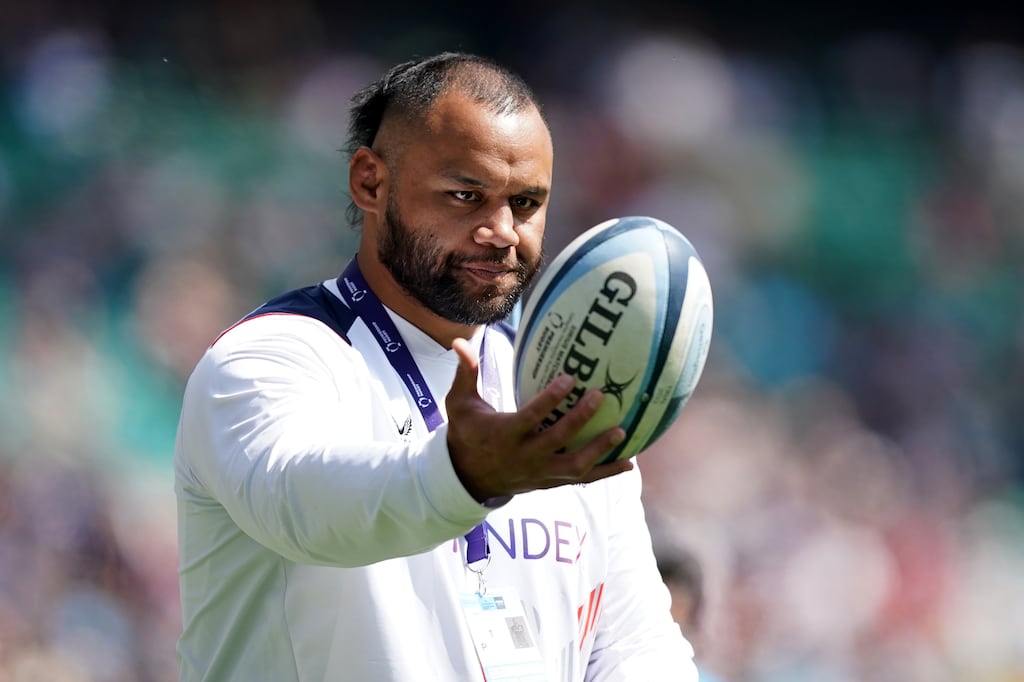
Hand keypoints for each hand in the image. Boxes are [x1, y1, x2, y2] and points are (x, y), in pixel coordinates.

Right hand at [446, 337, 632, 501]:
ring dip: (599, 450)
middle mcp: (524, 456)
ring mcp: (539, 473)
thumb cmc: (467, 432)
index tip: (570, 378)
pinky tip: (628, 462)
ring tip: (621, 431)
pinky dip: (605, 473)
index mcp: (504, 434)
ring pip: (574, 466)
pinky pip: (581, 480)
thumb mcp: (459, 403)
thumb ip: (466, 372)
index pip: (531, 417)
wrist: (467, 477)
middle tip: (601, 396)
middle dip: (580, 419)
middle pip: (557, 439)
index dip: (551, 399)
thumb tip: (459, 341)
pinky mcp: (550, 482)